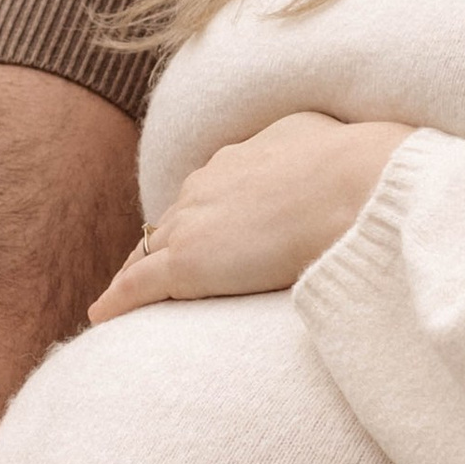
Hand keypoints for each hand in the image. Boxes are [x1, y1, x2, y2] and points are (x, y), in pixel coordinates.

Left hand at [90, 113, 410, 313]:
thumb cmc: (363, 171)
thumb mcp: (338, 146)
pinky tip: (102, 317)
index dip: (202, 217)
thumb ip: (323, 156)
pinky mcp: (187, 263)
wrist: (357, 188)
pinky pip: (137, 287)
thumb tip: (344, 161)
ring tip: (122, 299)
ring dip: (135, 273)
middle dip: (163, 243)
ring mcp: (194, 223)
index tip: (203, 234)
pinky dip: (117, 302)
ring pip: (146, 252)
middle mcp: (208, 184)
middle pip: (170, 220)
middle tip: (152, 271)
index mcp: (243, 157)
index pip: (208, 192)